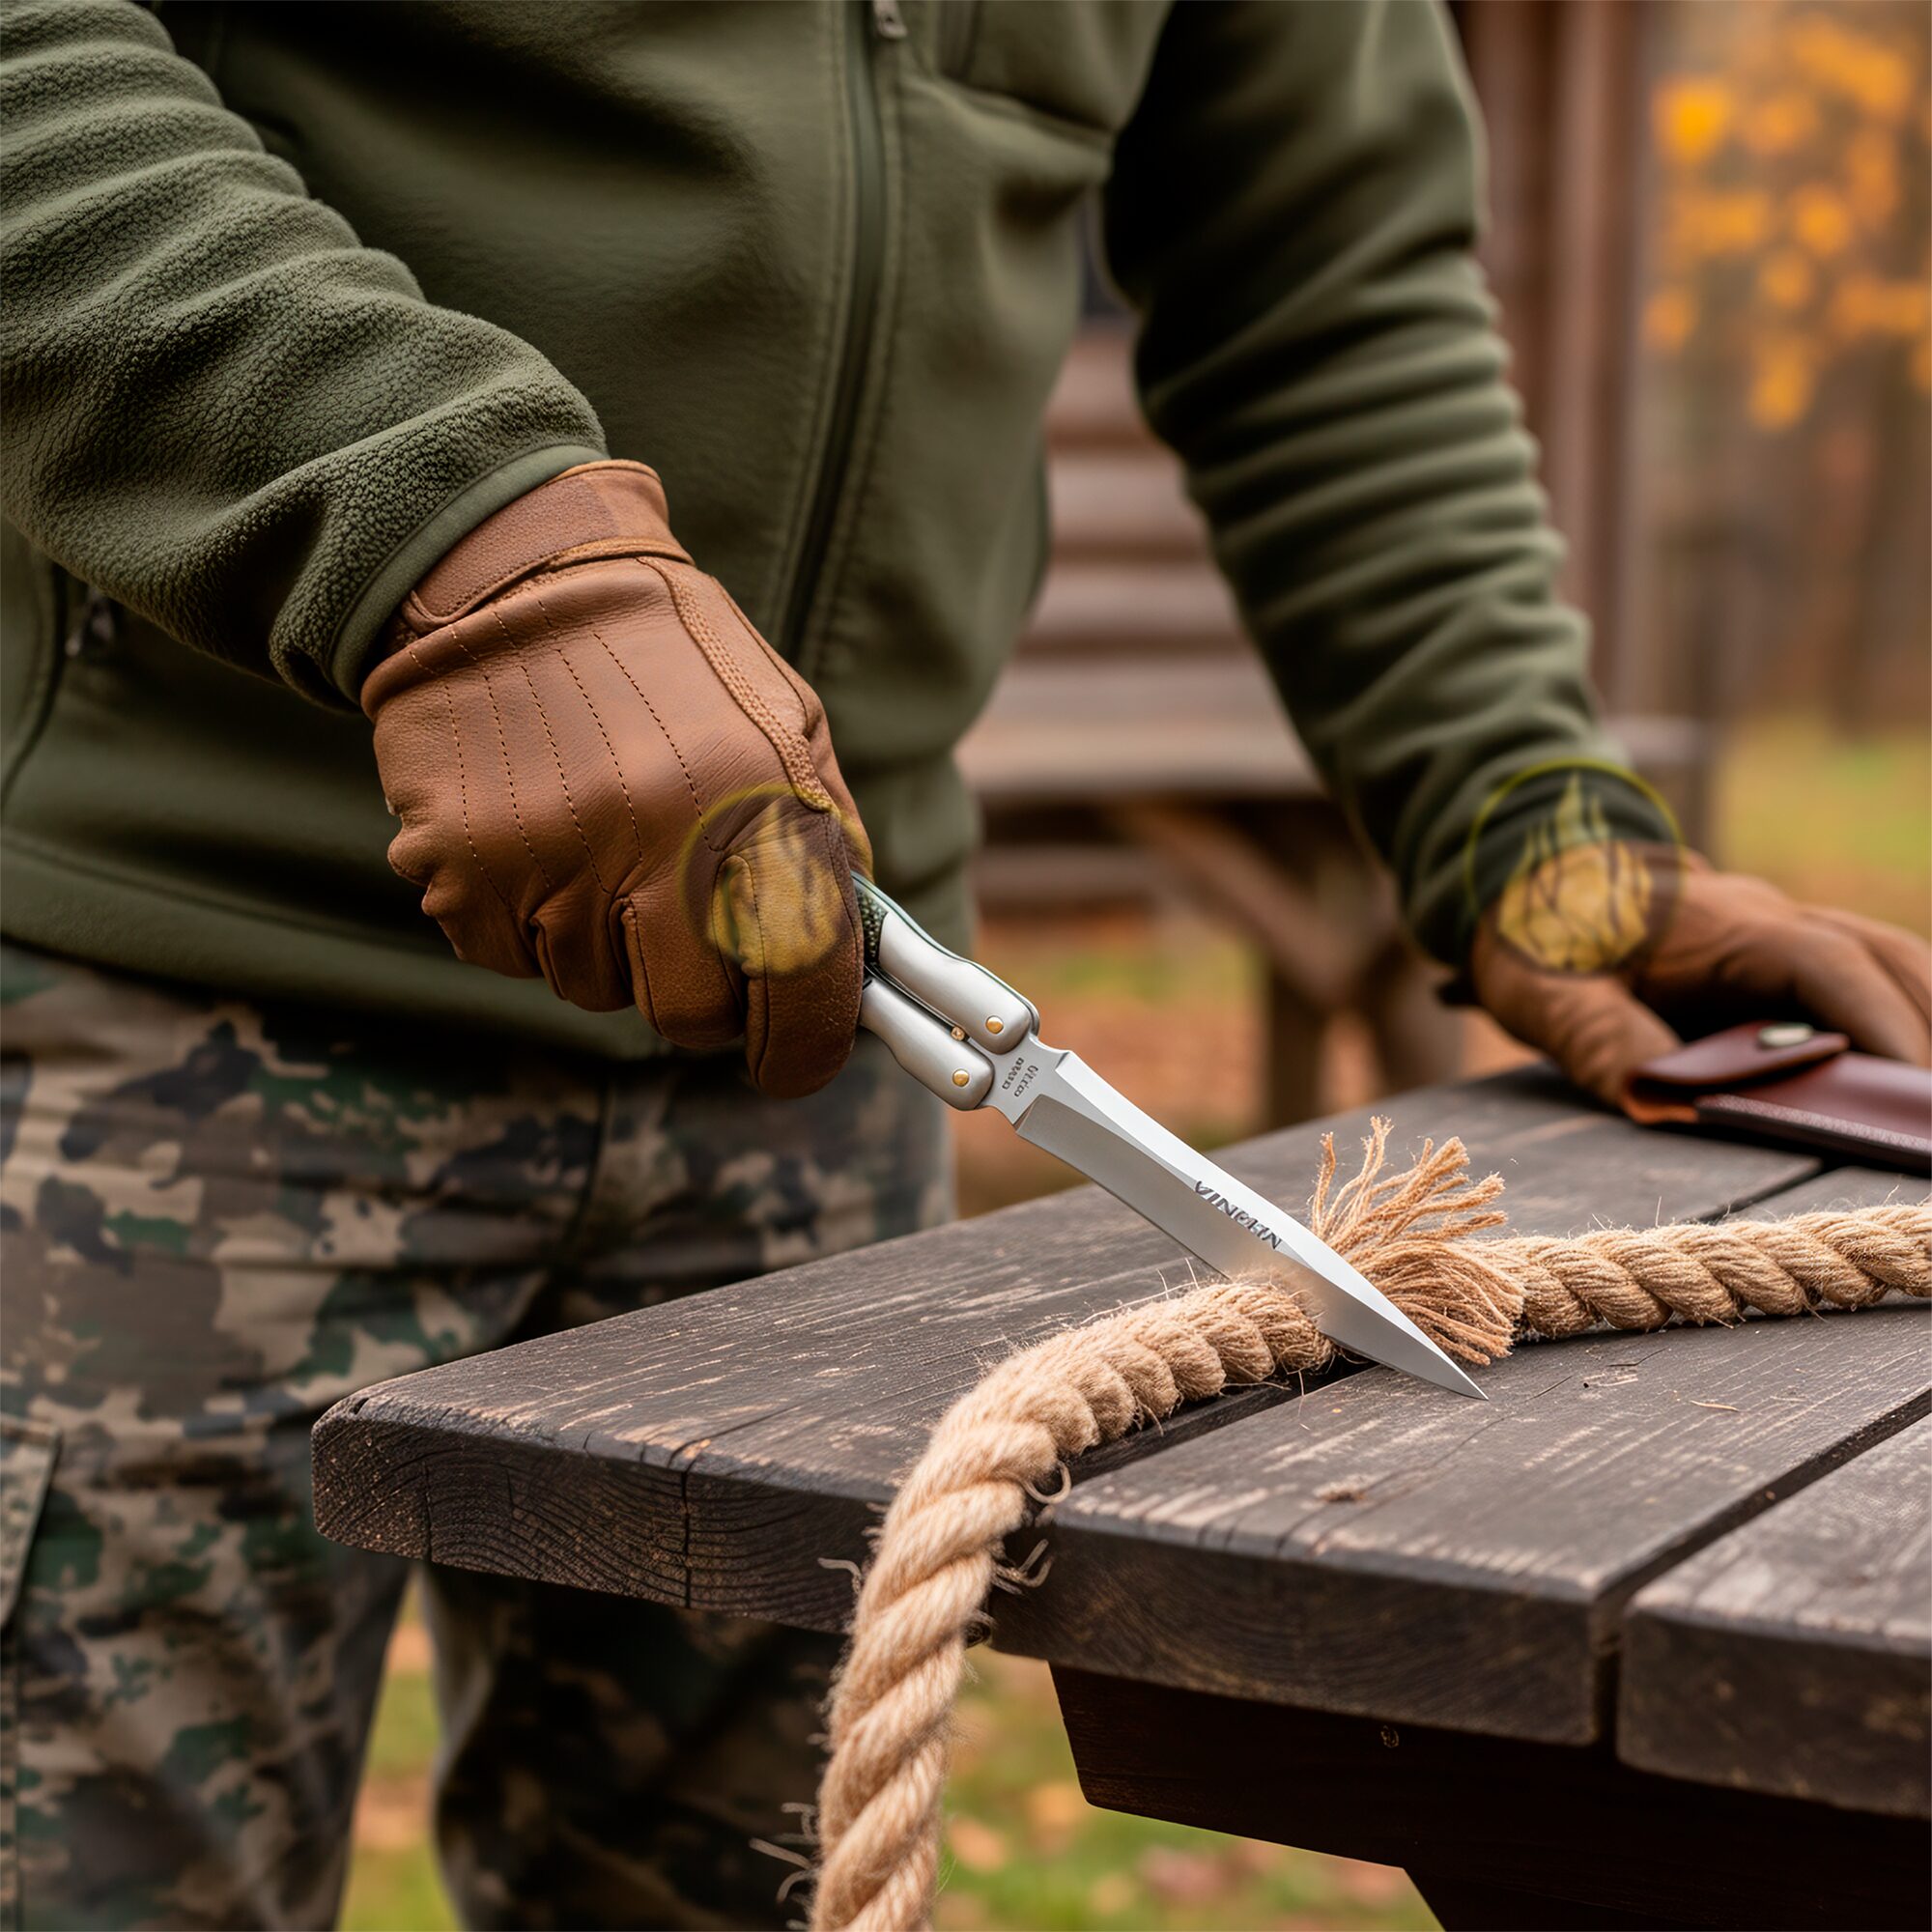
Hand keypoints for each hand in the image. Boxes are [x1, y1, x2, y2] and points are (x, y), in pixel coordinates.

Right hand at [363, 461, 869, 1097]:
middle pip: (688, 1016)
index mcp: (756, 807)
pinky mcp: (460, 870)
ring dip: (600, 941)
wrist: (512, 573)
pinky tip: (532, 829)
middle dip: (694, 995)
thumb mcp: (784, 724)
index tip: (796, 1062)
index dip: (806, 1048)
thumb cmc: (666, 658)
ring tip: (594, 833)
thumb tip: (853, 961)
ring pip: (590, 987)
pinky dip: (521, 917)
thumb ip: (820, 842)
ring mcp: (551, 863)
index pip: (801, 985)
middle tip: (678, 925)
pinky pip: (506, 955)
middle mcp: (658, 846)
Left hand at [1470, 846, 1931, 1115]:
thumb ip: (1601, 1040)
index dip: (1877, 1022)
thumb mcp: (1548, 993)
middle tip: (1921, 1117)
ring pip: (1888, 963)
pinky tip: (1901, 1075)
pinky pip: (1865, 976)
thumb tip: (1661, 1102)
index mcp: (1721, 926)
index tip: (1905, 1087)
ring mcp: (1784, 932)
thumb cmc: (1542, 939)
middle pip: (1884, 961)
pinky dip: (1899, 1016)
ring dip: (1923, 1022)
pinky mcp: (1782, 956)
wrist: (1531, 878)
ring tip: (1918, 1105)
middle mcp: (1771, 921)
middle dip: (1922, 1032)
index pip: (1825, 964)